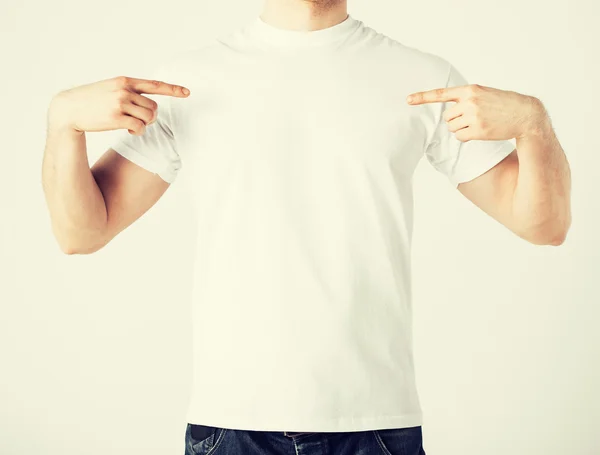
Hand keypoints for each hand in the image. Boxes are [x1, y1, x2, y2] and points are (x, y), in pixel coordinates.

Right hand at [48, 76, 190, 135]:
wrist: (69, 108)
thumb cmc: (91, 101)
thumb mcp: (110, 89)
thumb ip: (128, 92)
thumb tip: (150, 107)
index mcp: (124, 81)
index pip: (154, 84)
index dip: (172, 89)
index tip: (187, 92)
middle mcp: (124, 90)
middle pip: (154, 107)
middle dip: (151, 117)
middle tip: (139, 121)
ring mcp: (120, 103)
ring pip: (149, 117)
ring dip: (145, 125)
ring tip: (132, 125)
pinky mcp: (116, 117)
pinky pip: (140, 127)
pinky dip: (138, 131)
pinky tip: (129, 131)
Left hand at [406, 84, 546, 141]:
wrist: (524, 113)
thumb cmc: (502, 103)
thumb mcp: (484, 93)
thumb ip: (465, 99)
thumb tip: (448, 115)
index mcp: (470, 90)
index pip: (442, 93)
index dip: (423, 97)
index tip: (408, 99)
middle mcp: (470, 102)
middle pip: (447, 117)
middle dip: (456, 120)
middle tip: (472, 118)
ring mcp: (474, 116)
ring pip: (452, 128)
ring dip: (461, 129)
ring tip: (478, 124)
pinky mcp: (478, 130)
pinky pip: (460, 137)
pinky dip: (466, 137)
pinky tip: (480, 132)